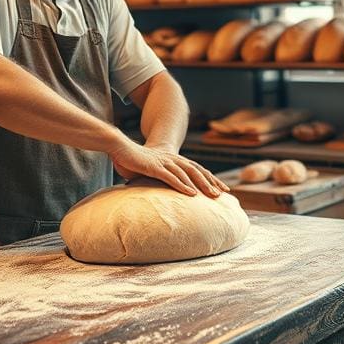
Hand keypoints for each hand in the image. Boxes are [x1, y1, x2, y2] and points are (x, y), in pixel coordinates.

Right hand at [110, 139, 228, 198]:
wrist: (119, 147)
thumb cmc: (133, 161)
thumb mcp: (150, 171)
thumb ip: (159, 179)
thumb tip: (164, 193)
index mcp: (173, 160)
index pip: (196, 169)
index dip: (210, 178)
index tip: (221, 188)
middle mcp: (172, 159)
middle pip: (197, 171)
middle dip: (211, 182)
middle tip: (224, 193)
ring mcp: (164, 163)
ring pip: (188, 174)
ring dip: (201, 185)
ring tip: (212, 195)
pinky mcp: (155, 168)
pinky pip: (171, 177)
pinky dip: (183, 186)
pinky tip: (191, 194)